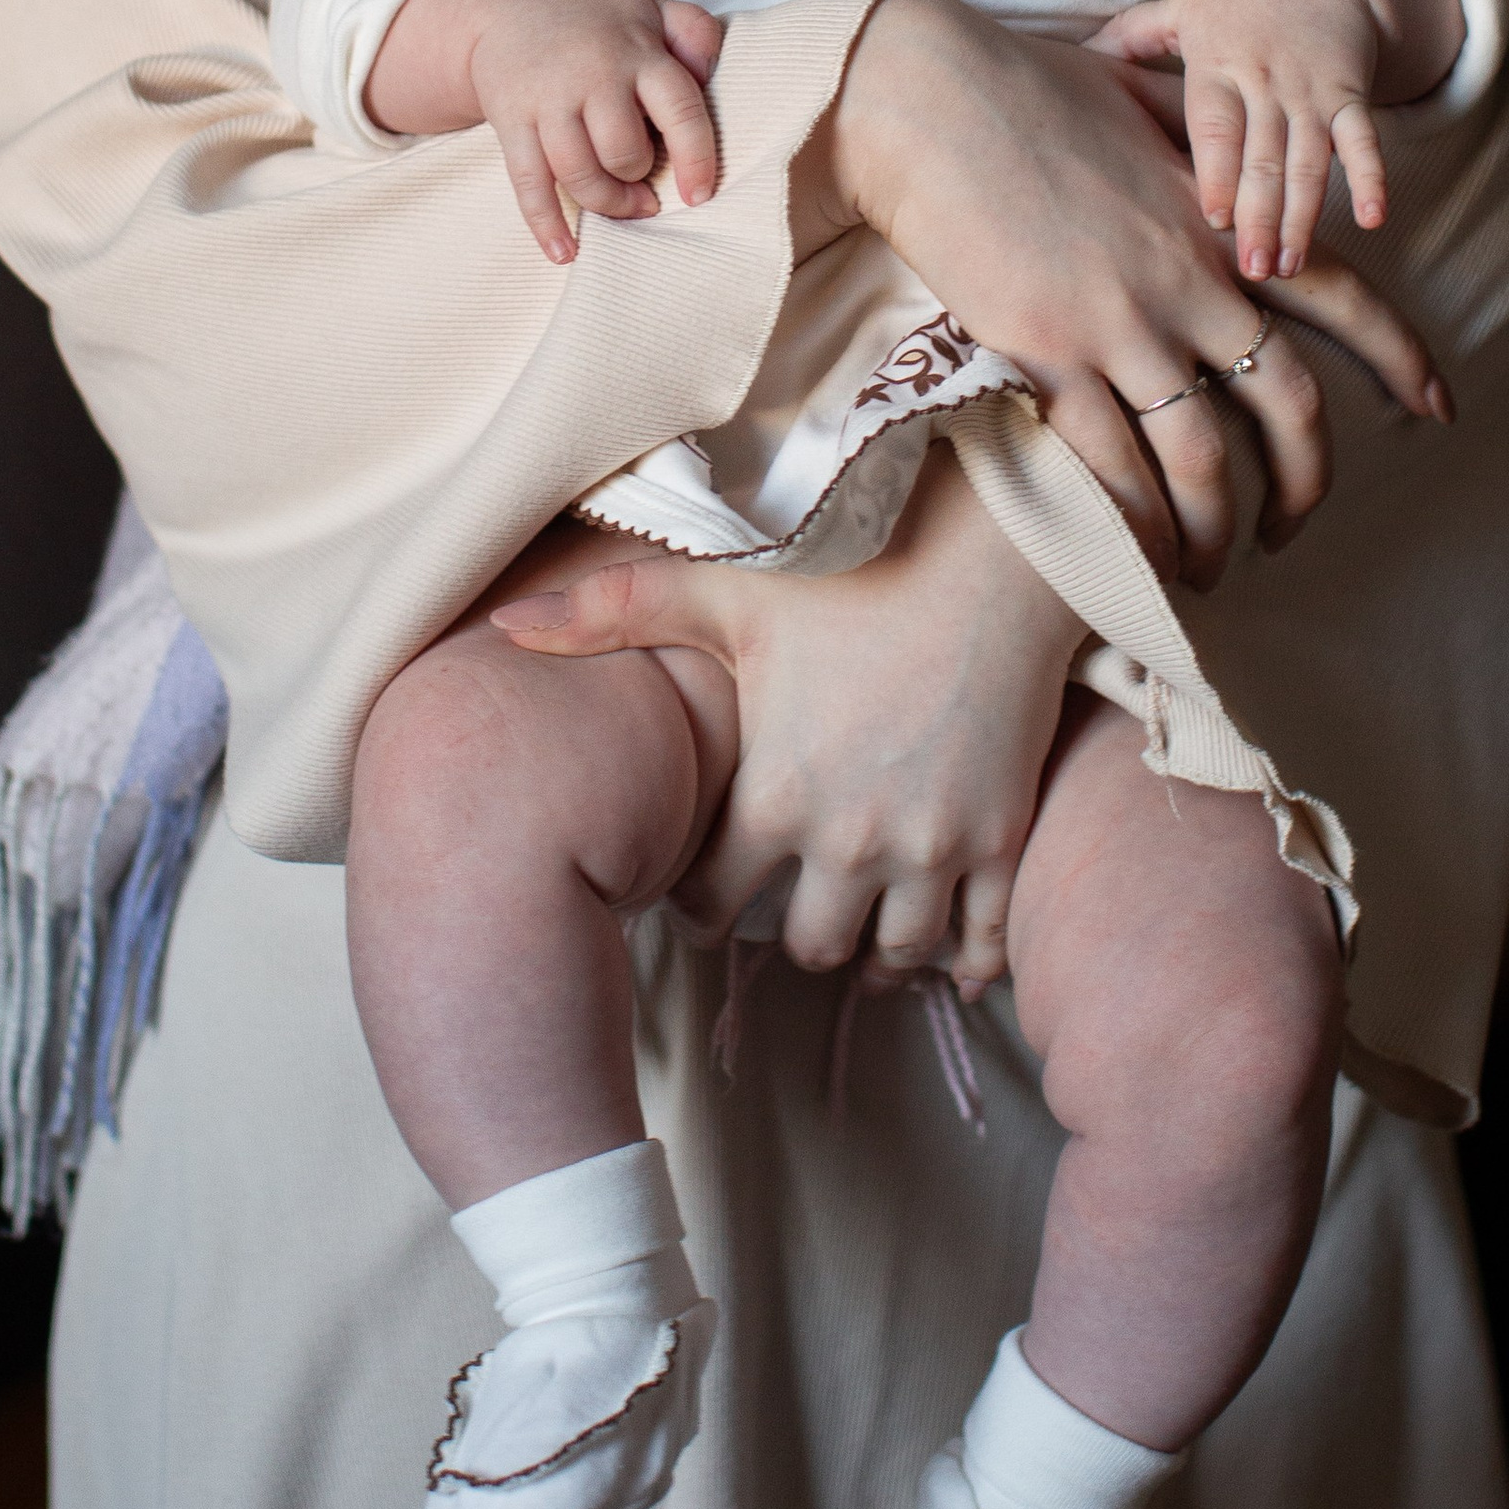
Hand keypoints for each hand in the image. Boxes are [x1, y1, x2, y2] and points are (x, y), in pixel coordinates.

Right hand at [372, 0, 723, 264]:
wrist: (506, 9)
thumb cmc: (595, 21)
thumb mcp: (651, 7)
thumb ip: (693, 31)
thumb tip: (710, 72)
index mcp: (636, 51)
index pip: (678, 108)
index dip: (695, 157)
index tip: (700, 196)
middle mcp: (592, 74)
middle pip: (624, 152)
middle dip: (639, 179)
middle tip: (645, 186)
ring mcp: (546, 99)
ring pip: (579, 174)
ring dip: (606, 203)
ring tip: (622, 205)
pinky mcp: (510, 121)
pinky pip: (527, 182)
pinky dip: (547, 224)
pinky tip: (564, 253)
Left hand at [494, 448, 1075, 993]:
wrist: (990, 549)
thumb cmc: (852, 564)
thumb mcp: (725, 589)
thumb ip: (612, 612)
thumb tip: (506, 627)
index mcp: (774, 796)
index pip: (716, 902)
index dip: (702, 902)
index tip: (705, 889)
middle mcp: (851, 841)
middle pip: (810, 946)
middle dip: (793, 933)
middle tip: (787, 908)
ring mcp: (933, 848)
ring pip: (894, 956)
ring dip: (875, 952)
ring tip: (861, 930)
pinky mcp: (1002, 838)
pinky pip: (982, 943)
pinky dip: (964, 959)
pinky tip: (948, 954)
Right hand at [820, 0, 1448, 583]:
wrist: (928, 100)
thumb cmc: (1026, 87)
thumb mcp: (1145, 98)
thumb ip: (1200, 140)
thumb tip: (1224, 153)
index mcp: (1224, 222)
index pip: (1347, 298)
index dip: (1402, 360)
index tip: (1437, 410)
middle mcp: (1192, 280)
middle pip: (1288, 403)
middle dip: (1304, 483)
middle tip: (1289, 532)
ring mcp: (1123, 322)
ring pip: (1203, 456)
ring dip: (1212, 528)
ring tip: (1202, 567)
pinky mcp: (1049, 352)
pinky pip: (1111, 464)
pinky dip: (1133, 521)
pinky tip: (1134, 552)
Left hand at [1098, 0, 1389, 280]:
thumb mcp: (1183, 7)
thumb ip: (1133, 35)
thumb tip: (1077, 55)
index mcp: (1218, 63)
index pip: (1216, 125)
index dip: (1217, 172)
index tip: (1214, 219)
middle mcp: (1266, 80)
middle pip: (1264, 155)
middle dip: (1260, 214)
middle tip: (1252, 270)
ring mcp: (1312, 90)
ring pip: (1310, 160)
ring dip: (1304, 215)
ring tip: (1291, 265)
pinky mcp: (1352, 94)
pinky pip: (1364, 139)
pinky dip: (1373, 178)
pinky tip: (1375, 220)